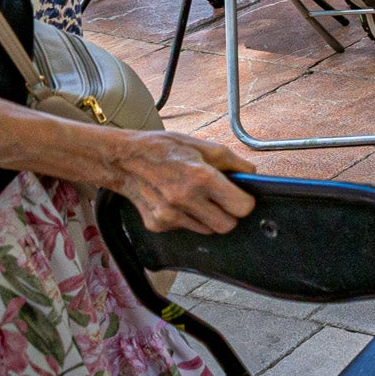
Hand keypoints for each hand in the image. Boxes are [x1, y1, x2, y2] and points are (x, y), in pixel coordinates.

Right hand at [104, 130, 255, 234]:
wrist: (122, 159)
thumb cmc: (163, 148)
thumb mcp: (201, 145)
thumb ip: (232, 162)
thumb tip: (252, 175)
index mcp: (201, 177)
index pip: (242, 207)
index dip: (245, 202)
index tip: (241, 196)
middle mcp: (185, 199)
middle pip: (227, 226)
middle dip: (229, 214)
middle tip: (221, 200)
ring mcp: (170, 215)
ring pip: (207, 230)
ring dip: (207, 217)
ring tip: (194, 196)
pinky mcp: (157, 224)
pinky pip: (185, 228)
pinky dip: (186, 218)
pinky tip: (175, 200)